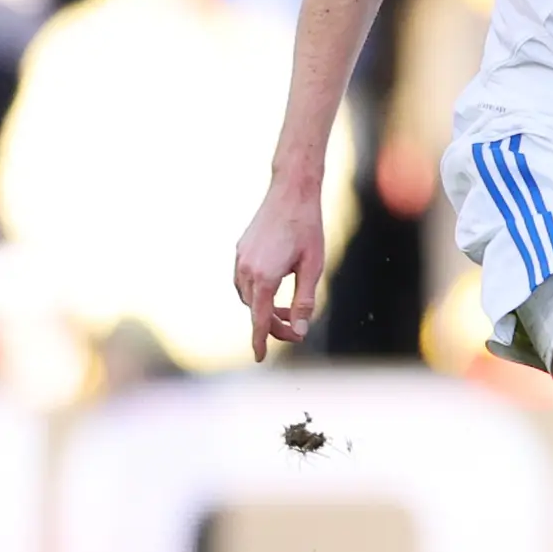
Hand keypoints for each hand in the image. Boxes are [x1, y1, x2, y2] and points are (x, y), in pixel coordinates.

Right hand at [233, 182, 327, 362]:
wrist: (291, 193)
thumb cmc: (308, 229)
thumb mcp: (313, 267)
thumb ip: (304, 301)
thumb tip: (300, 331)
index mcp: (264, 278)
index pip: (259, 319)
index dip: (261, 341)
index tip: (260, 358)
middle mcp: (245, 270)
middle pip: (255, 310)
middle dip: (273, 324)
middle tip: (296, 330)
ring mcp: (239, 259)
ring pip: (248, 296)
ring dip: (265, 308)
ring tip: (290, 311)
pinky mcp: (240, 251)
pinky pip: (244, 281)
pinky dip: (258, 292)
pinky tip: (276, 289)